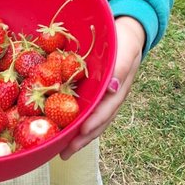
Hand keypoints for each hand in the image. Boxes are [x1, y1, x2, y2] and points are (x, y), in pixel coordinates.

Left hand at [56, 16, 145, 157]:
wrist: (126, 31)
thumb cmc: (126, 41)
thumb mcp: (126, 50)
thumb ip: (121, 67)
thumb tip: (114, 88)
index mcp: (118, 91)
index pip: (106, 111)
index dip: (93, 124)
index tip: (81, 134)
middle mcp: (107, 98)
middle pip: (95, 123)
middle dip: (80, 139)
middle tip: (64, 153)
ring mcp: (99, 96)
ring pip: (87, 119)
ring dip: (75, 134)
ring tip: (58, 147)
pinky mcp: (90, 90)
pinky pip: (81, 106)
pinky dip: (70, 117)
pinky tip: (58, 123)